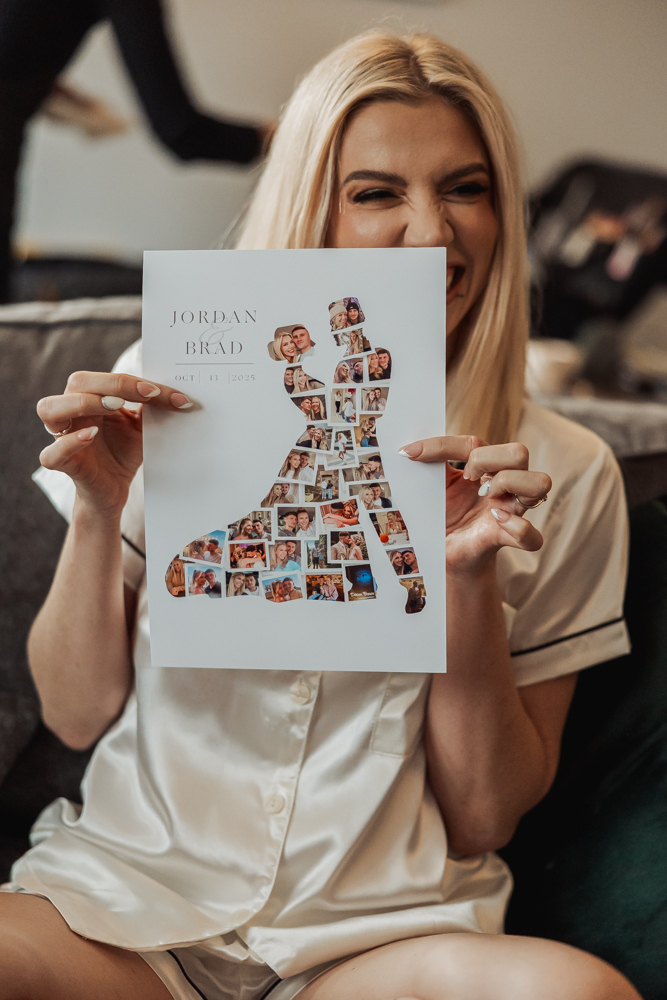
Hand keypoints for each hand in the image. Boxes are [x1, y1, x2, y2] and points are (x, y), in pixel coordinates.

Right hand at [37, 372, 193, 518]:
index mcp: (90, 398)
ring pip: (49, 408)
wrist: (116, 489)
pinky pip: (52, 452)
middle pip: (77, 383)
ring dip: (82, 403)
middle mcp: (71, 412)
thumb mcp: (141, 427)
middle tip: (145, 394)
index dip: (132, 381)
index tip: (160, 391)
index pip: (105, 379)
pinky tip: (91, 436)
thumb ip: (149, 408)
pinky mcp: (63, 464)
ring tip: (114, 407)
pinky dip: (69, 442)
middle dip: (112, 384)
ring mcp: (62, 436)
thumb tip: (172, 390)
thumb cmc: (125, 452)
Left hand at [400, 435, 550, 572]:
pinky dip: (517, 526)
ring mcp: (511, 511)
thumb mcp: (433, 486)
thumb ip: (429, 464)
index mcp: (485, 468)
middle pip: (519, 452)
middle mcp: (504, 485)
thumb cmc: (442, 514)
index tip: (410, 454)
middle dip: (488, 460)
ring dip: (509, 482)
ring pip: (540, 483)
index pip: (474, 443)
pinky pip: (532, 536)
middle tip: (465, 476)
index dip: (442, 445)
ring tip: (485, 495)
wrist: (442, 551)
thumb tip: (407, 448)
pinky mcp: (507, 539)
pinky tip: (495, 520)